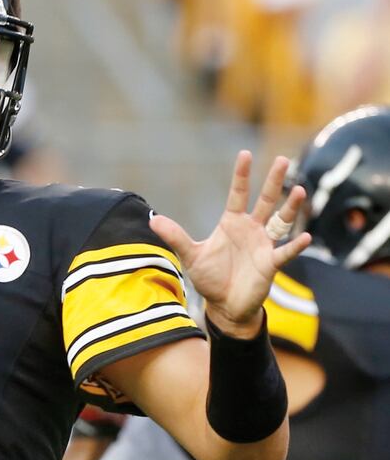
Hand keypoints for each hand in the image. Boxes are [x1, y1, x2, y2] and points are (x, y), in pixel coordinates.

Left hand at [149, 151, 311, 337]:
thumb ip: (176, 236)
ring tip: (300, 190)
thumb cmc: (210, 277)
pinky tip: (305, 237)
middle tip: (283, 159)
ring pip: (280, 221)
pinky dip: (295, 245)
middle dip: (274, 181)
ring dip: (290, 208)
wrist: (224, 305)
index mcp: (232, 223)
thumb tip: (153, 219)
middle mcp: (251, 229)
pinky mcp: (271, 264)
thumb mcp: (191, 255)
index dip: (241, 175)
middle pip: (265, 200)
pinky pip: (285, 252)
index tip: (245, 154)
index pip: (238, 193)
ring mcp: (264, 245)